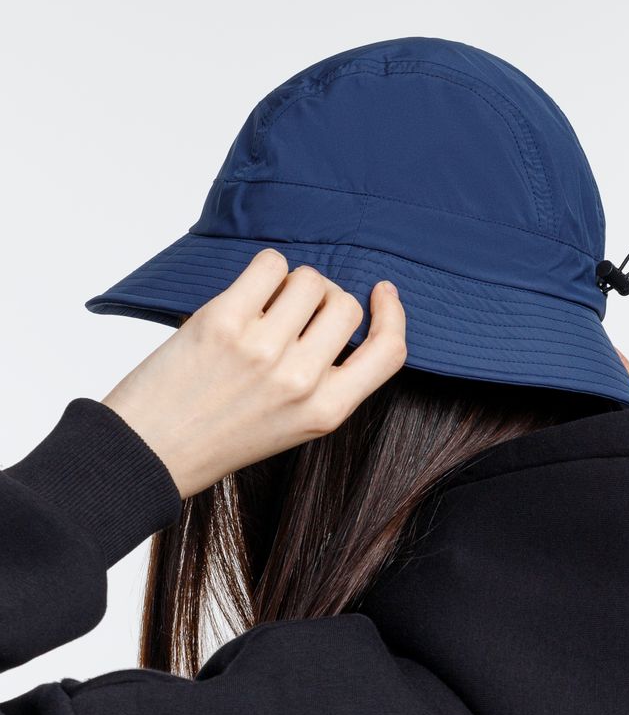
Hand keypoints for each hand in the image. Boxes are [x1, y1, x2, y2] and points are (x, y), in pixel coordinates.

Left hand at [101, 248, 406, 497]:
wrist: (150, 449)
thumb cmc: (220, 436)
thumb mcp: (294, 424)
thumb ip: (327, 379)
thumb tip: (343, 310)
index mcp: (325, 412)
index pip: (389, 351)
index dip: (392, 314)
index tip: (381, 294)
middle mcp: (300, 380)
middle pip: (344, 305)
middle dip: (325, 300)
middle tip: (294, 315)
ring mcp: (263, 349)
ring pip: (308, 280)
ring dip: (291, 285)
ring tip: (263, 309)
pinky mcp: (224, 321)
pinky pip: (271, 264)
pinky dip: (265, 269)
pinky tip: (247, 292)